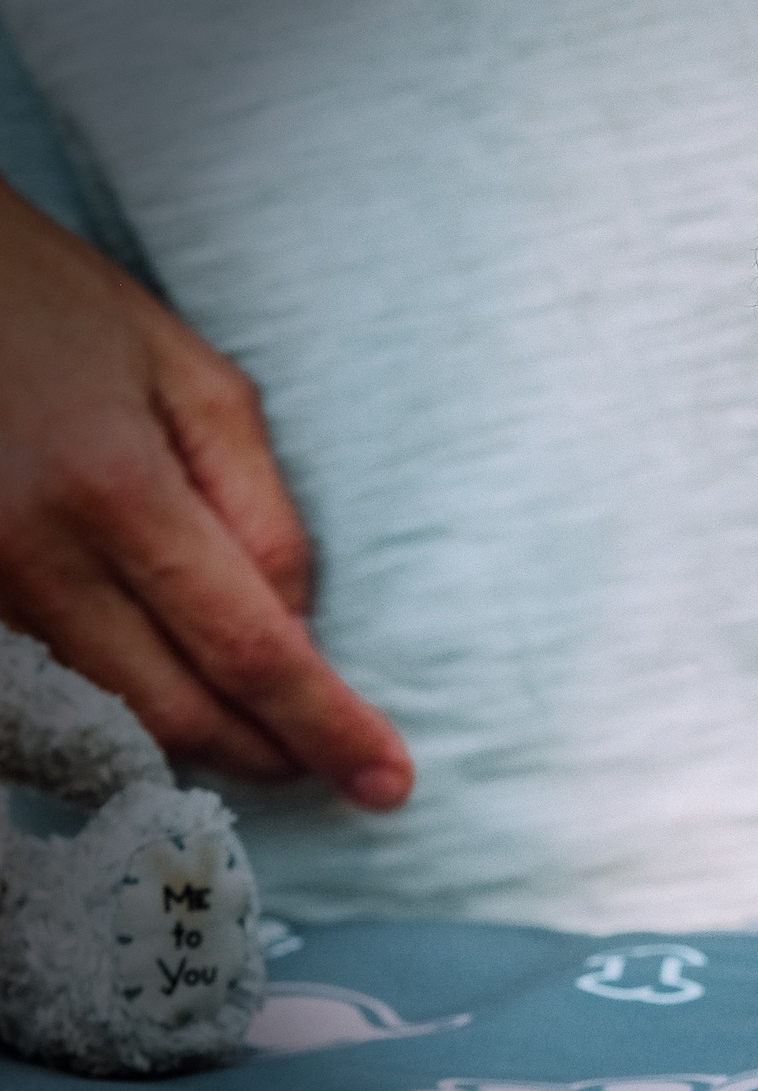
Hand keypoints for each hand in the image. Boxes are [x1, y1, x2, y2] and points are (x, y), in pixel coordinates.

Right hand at [0, 183, 411, 803]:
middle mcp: (28, 557)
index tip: (387, 783)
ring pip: (104, 715)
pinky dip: (117, 709)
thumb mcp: (193, 379)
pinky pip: (44, 693)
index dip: (325, 726)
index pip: (248, 648)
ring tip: (267, 729)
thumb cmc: (57, 308)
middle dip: (266, 753)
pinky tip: (170, 691)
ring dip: (196, 736)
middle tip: (336, 766)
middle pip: (172, 711)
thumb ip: (258, 510)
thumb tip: (297, 628)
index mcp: (112, 491)